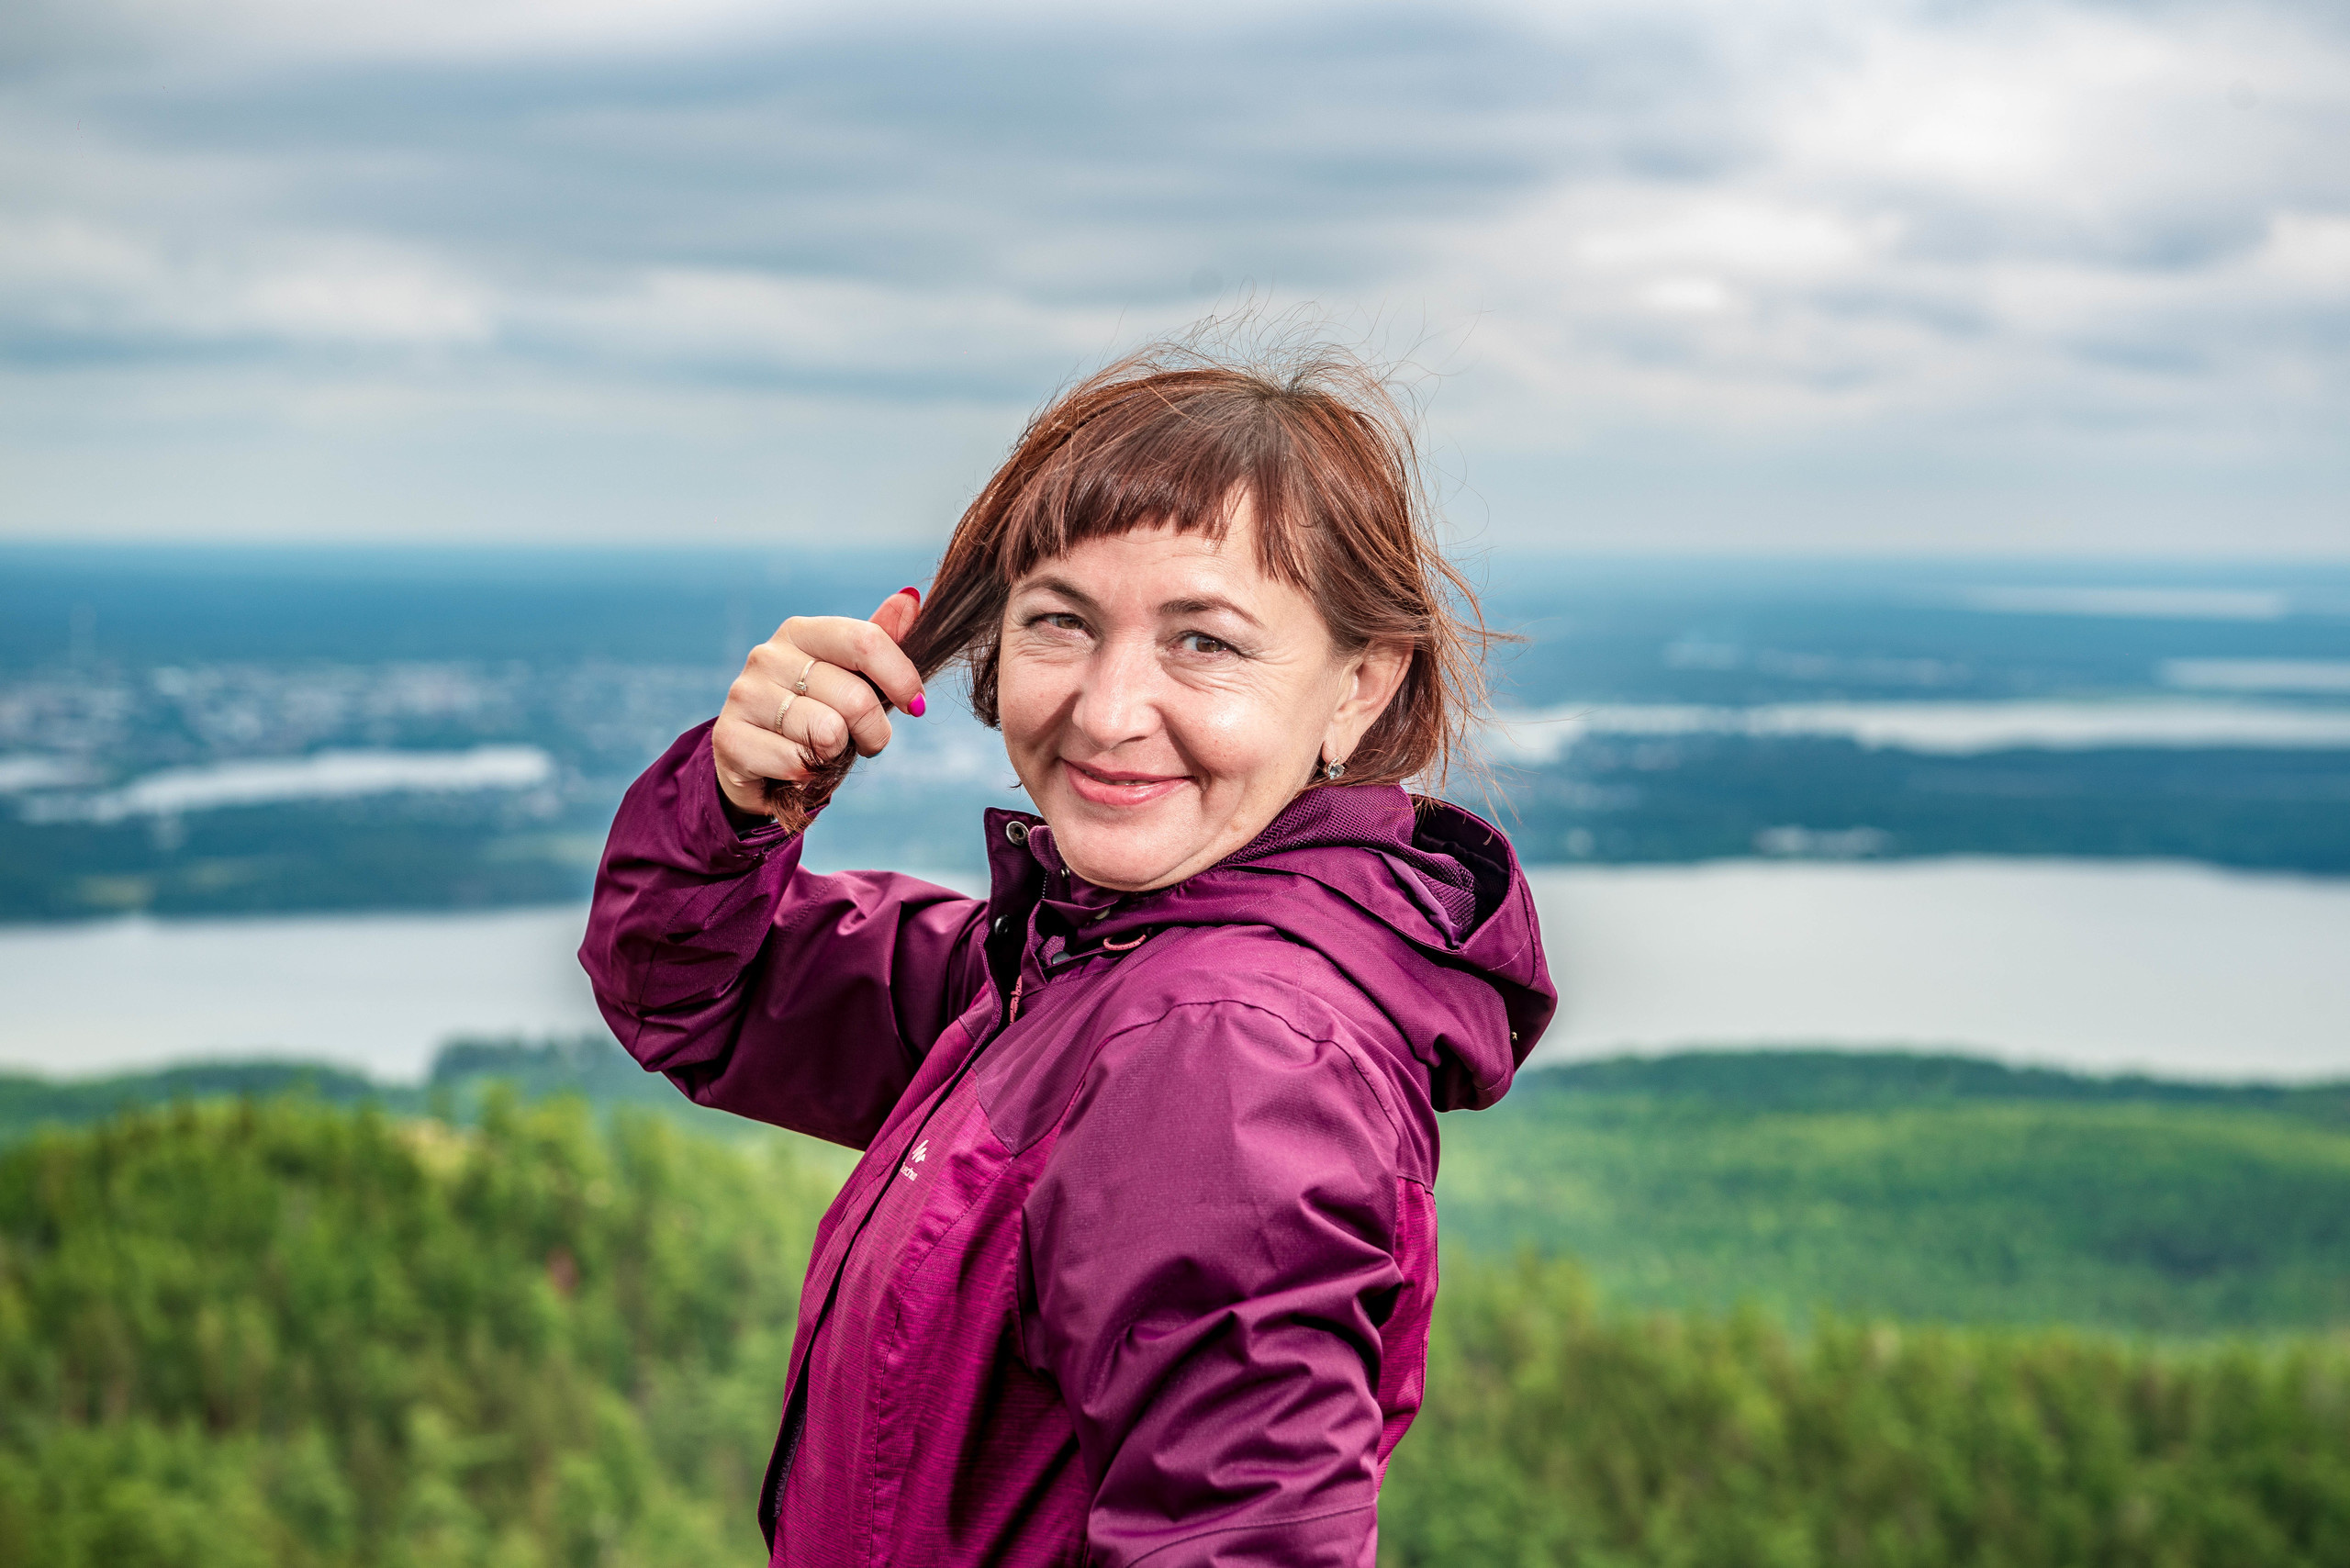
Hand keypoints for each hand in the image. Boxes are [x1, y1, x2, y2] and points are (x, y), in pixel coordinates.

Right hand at [713, 589, 924, 818]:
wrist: (755, 761)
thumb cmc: (814, 714)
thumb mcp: (850, 678)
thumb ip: (879, 642)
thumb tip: (911, 598)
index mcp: (800, 632)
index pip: (865, 641)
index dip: (901, 678)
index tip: (915, 704)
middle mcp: (767, 655)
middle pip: (855, 698)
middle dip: (874, 732)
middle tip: (863, 741)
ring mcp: (744, 695)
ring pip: (828, 733)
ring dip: (837, 755)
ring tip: (821, 751)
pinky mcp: (729, 738)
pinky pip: (797, 763)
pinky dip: (807, 775)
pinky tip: (794, 767)